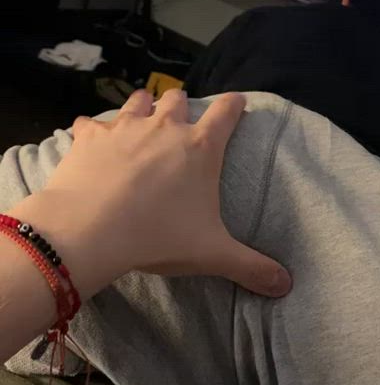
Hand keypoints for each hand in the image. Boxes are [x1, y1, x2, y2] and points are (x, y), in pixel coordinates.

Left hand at [17, 90, 290, 299]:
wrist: (91, 229)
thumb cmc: (158, 237)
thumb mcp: (212, 254)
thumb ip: (251, 267)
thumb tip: (285, 285)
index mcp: (200, 148)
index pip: (226, 112)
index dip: (235, 104)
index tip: (237, 102)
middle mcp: (164, 128)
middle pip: (177, 100)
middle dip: (181, 107)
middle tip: (180, 121)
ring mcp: (124, 128)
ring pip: (138, 101)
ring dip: (142, 107)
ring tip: (141, 119)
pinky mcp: (89, 137)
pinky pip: (90, 122)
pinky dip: (92, 130)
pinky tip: (90, 139)